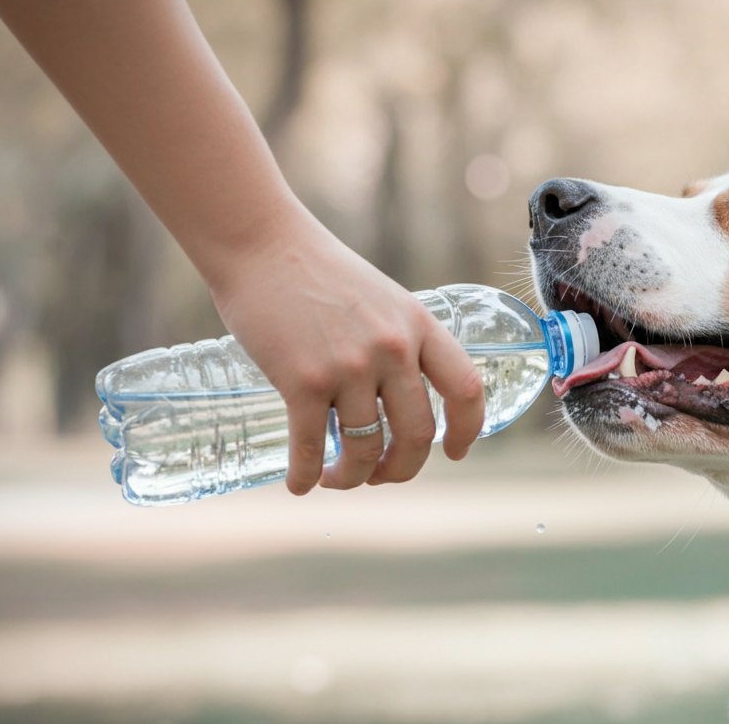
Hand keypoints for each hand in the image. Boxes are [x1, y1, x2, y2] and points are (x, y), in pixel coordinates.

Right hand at [209, 206, 484, 492]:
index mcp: (419, 325)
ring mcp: (348, 367)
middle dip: (401, 469)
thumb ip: (399, 342)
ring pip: (365, 449)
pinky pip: (310, 448)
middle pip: (417, 434)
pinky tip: (300, 485)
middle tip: (380, 475)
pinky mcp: (302, 381)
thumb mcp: (382, 299)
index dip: (467, 430)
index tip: (453, 452)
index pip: (466, 389)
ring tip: (336, 478)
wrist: (260, 243)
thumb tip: (398, 400)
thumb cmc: (318, 272)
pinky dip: (305, 477)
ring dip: (351, 477)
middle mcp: (392, 349)